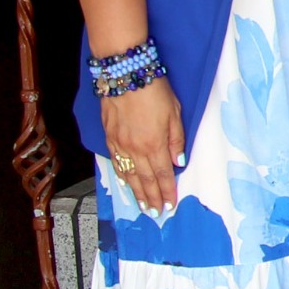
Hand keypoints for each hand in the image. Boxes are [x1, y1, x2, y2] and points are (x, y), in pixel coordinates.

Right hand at [103, 76, 183, 212]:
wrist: (125, 75)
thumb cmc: (154, 91)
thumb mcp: (175, 112)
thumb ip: (177, 139)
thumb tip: (179, 162)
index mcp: (155, 144)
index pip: (163, 175)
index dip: (167, 191)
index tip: (170, 205)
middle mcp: (136, 149)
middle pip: (145, 180)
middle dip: (152, 198)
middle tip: (156, 213)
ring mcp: (120, 144)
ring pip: (129, 175)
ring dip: (136, 192)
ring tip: (142, 206)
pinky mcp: (109, 137)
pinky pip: (116, 163)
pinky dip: (121, 176)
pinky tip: (125, 183)